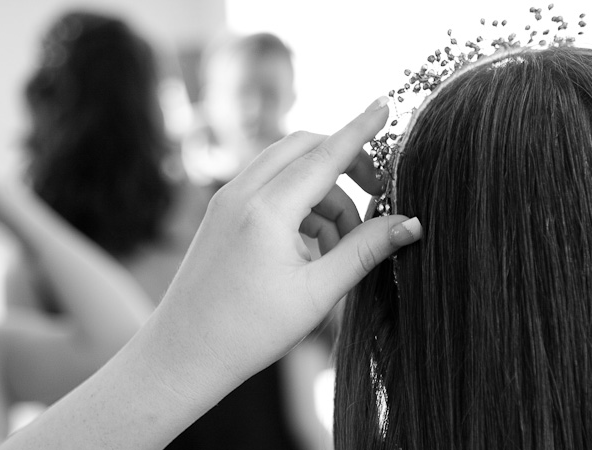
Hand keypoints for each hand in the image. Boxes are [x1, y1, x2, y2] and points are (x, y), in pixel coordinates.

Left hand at [154, 97, 422, 389]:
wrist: (182, 353)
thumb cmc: (248, 332)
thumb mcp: (316, 293)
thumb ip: (364, 251)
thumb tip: (410, 223)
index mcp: (266, 210)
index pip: (325, 154)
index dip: (361, 130)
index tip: (385, 104)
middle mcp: (241, 194)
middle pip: (303, 147)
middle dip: (343, 162)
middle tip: (375, 194)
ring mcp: (225, 200)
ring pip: (286, 168)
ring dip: (322, 191)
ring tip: (341, 245)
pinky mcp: (220, 213)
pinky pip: (268, 186)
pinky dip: (298, 203)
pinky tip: (311, 247)